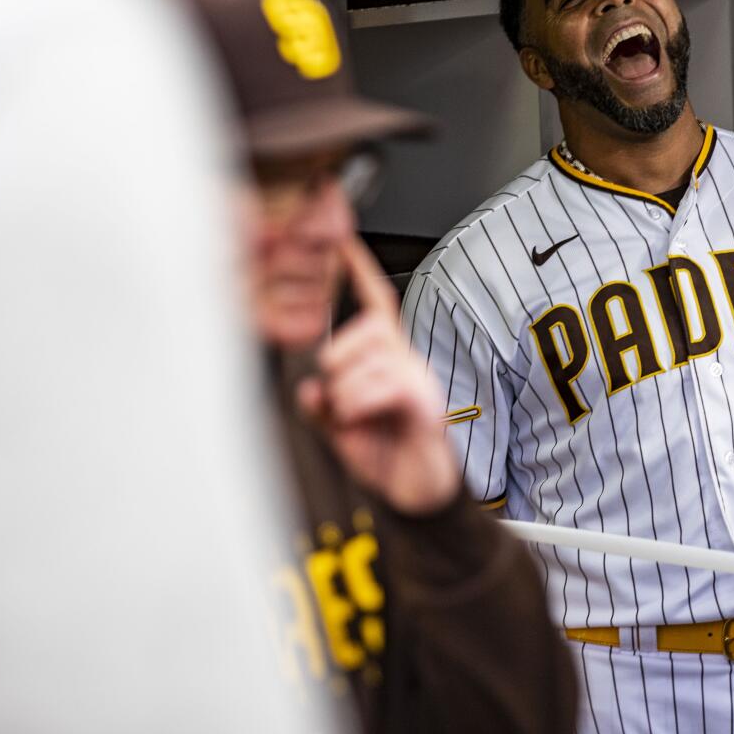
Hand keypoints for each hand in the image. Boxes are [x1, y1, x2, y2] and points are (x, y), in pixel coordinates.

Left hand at [298, 237, 461, 514]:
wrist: (418, 492)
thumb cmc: (387, 455)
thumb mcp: (341, 428)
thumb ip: (322, 407)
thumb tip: (309, 391)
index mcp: (388, 359)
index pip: (376, 303)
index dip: (360, 272)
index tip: (343, 242)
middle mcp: (407, 361)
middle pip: (370, 328)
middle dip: (339, 358)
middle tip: (339, 394)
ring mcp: (419, 380)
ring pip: (369, 358)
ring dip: (347, 390)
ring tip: (352, 415)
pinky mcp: (424, 403)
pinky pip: (384, 386)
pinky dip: (359, 405)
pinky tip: (361, 419)